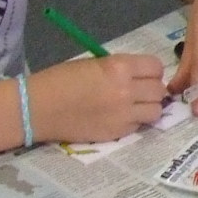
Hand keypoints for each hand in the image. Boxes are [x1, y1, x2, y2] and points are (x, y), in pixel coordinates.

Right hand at [31, 53, 164, 141]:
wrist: (38, 108)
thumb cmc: (61, 79)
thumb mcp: (94, 63)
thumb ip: (120, 68)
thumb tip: (139, 75)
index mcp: (119, 68)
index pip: (156, 67)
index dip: (151, 71)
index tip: (143, 74)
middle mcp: (126, 91)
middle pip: (159, 90)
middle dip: (151, 89)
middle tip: (139, 90)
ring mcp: (123, 115)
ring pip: (156, 111)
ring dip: (148, 107)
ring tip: (134, 105)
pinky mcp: (117, 133)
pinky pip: (139, 125)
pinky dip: (135, 121)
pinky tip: (120, 117)